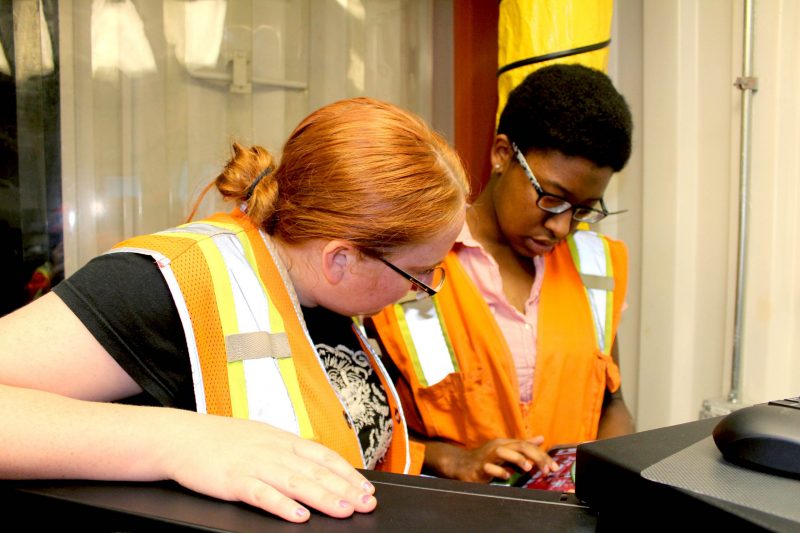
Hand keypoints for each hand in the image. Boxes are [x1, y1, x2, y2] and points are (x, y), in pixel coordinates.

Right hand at [160, 412, 375, 522]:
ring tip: (343, 510)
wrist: (182, 437)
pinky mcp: (234, 481)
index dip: (347, 473)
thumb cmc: (222, 439)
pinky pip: (262, 495)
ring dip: (322, 498)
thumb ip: (288, 451)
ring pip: (296, 483)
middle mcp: (273, 450)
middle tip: (366, 504)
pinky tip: (298, 516)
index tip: (366, 488)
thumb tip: (317, 465)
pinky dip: (282, 505)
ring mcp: (255, 465)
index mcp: (283, 440)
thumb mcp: (262, 437)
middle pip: (316, 471)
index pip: (323, 456)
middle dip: (345, 489)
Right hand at [425, 437, 557, 482]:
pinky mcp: (479, 467)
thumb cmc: (486, 458)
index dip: (542, 455)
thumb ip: (523, 445)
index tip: (554, 467)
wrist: (461, 465)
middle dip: (535, 457)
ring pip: (502, 452)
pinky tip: (506, 477)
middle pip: (519, 446)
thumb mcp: (507, 450)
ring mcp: (487, 456)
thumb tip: (541, 438)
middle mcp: (498, 447)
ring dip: (516, 459)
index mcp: (506, 443)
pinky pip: (488, 468)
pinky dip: (498, 471)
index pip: (527, 446)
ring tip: (528, 468)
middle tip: (547, 470)